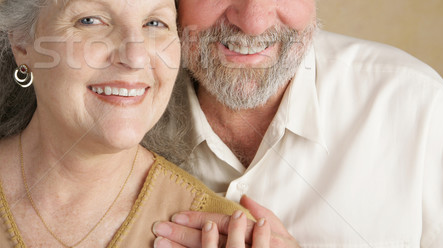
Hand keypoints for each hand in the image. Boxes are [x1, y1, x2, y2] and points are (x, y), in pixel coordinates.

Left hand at [152, 195, 299, 246]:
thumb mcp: (283, 235)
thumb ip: (264, 215)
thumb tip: (244, 199)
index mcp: (251, 235)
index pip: (220, 224)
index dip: (197, 219)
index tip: (175, 217)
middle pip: (207, 242)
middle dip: (182, 235)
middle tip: (159, 230)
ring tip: (159, 245)